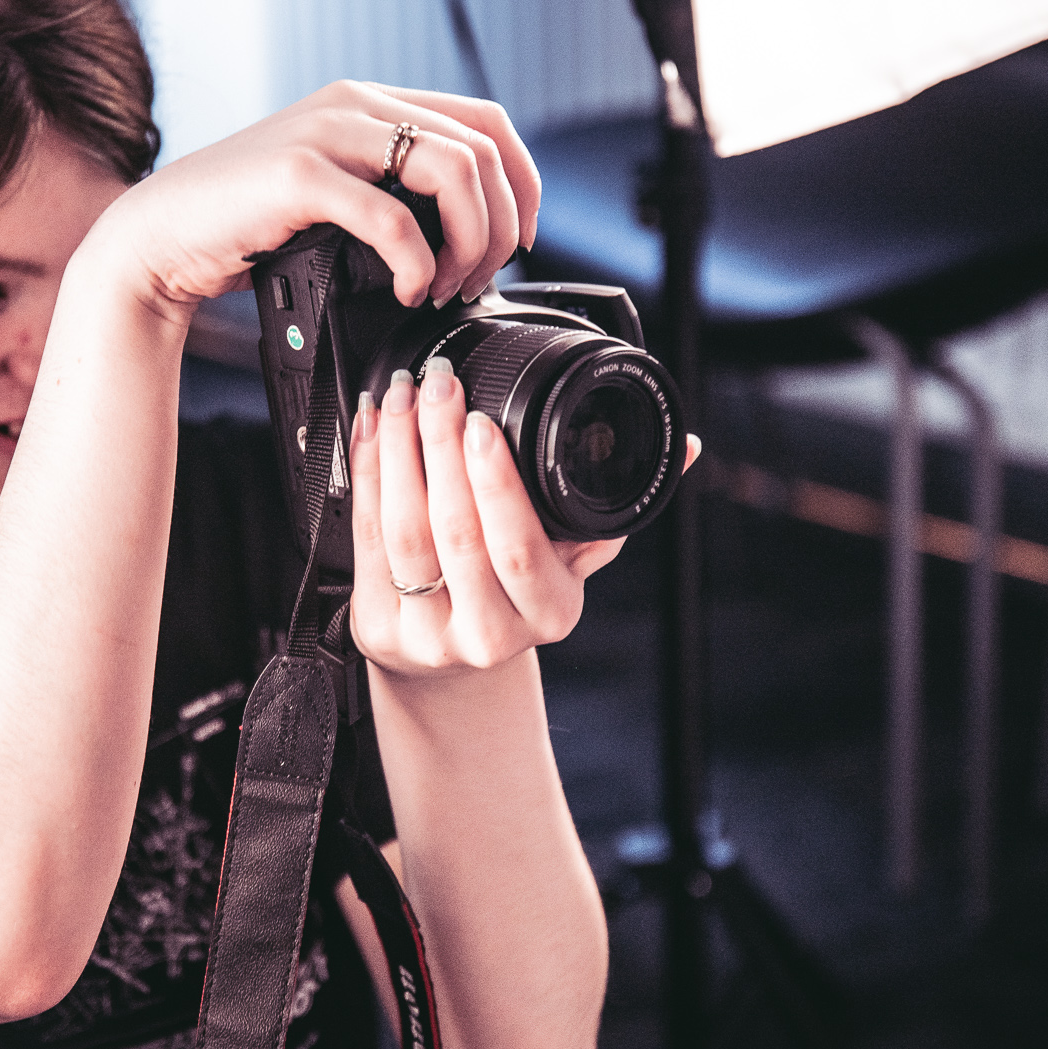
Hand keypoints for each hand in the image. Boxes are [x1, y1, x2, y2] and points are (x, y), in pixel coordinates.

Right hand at [74, 81, 541, 311]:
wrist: (162, 239)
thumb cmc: (248, 229)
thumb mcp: (333, 196)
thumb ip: (390, 191)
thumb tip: (466, 235)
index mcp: (371, 104)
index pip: (486, 121)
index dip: (523, 182)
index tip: (520, 241)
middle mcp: (355, 104)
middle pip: (482, 150)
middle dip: (500, 227)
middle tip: (477, 280)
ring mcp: (327, 133)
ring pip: (453, 172)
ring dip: (469, 242)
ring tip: (445, 287)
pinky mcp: (299, 175)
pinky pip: (392, 216)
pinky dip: (416, 263)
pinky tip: (407, 291)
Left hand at [349, 357, 702, 674]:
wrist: (456, 663)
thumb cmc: (519, 593)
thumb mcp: (574, 558)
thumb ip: (616, 500)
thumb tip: (683, 446)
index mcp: (548, 611)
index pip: (516, 546)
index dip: (495, 482)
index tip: (483, 420)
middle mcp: (489, 632)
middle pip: (454, 532)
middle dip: (440, 446)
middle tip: (438, 386)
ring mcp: (428, 635)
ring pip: (403, 532)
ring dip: (397, 453)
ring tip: (401, 397)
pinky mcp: (377, 627)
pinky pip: (364, 538)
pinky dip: (364, 473)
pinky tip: (371, 429)